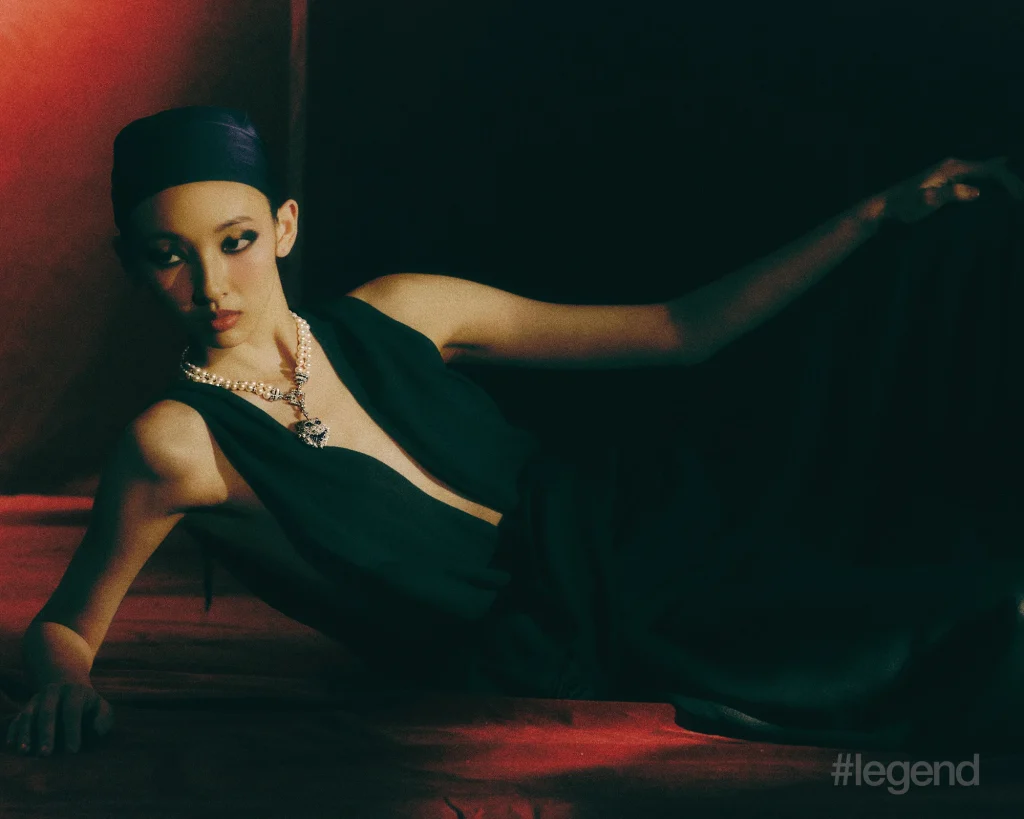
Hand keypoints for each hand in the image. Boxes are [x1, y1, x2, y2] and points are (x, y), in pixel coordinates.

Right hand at [4, 682, 113, 755]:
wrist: (68, 686)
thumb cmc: (88, 705)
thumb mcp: (101, 707)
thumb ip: (104, 718)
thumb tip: (98, 730)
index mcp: (74, 692)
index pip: (72, 710)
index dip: (72, 730)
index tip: (73, 751)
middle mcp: (53, 692)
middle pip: (47, 712)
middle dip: (46, 733)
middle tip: (46, 754)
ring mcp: (37, 699)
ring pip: (28, 714)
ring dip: (25, 733)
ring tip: (25, 752)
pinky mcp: (26, 706)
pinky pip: (17, 718)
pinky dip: (14, 731)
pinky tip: (12, 745)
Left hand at [874, 156, 1023, 223]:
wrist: (886, 206)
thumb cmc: (904, 206)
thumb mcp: (927, 202)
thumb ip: (950, 194)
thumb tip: (977, 191)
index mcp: (953, 168)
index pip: (989, 170)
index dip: (1007, 181)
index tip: (1019, 196)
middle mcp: (953, 165)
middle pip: (989, 168)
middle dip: (1008, 179)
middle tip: (1021, 194)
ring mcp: (950, 170)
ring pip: (984, 170)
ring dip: (1001, 178)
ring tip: (1017, 188)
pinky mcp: (946, 178)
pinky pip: (975, 174)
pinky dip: (990, 177)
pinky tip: (996, 176)